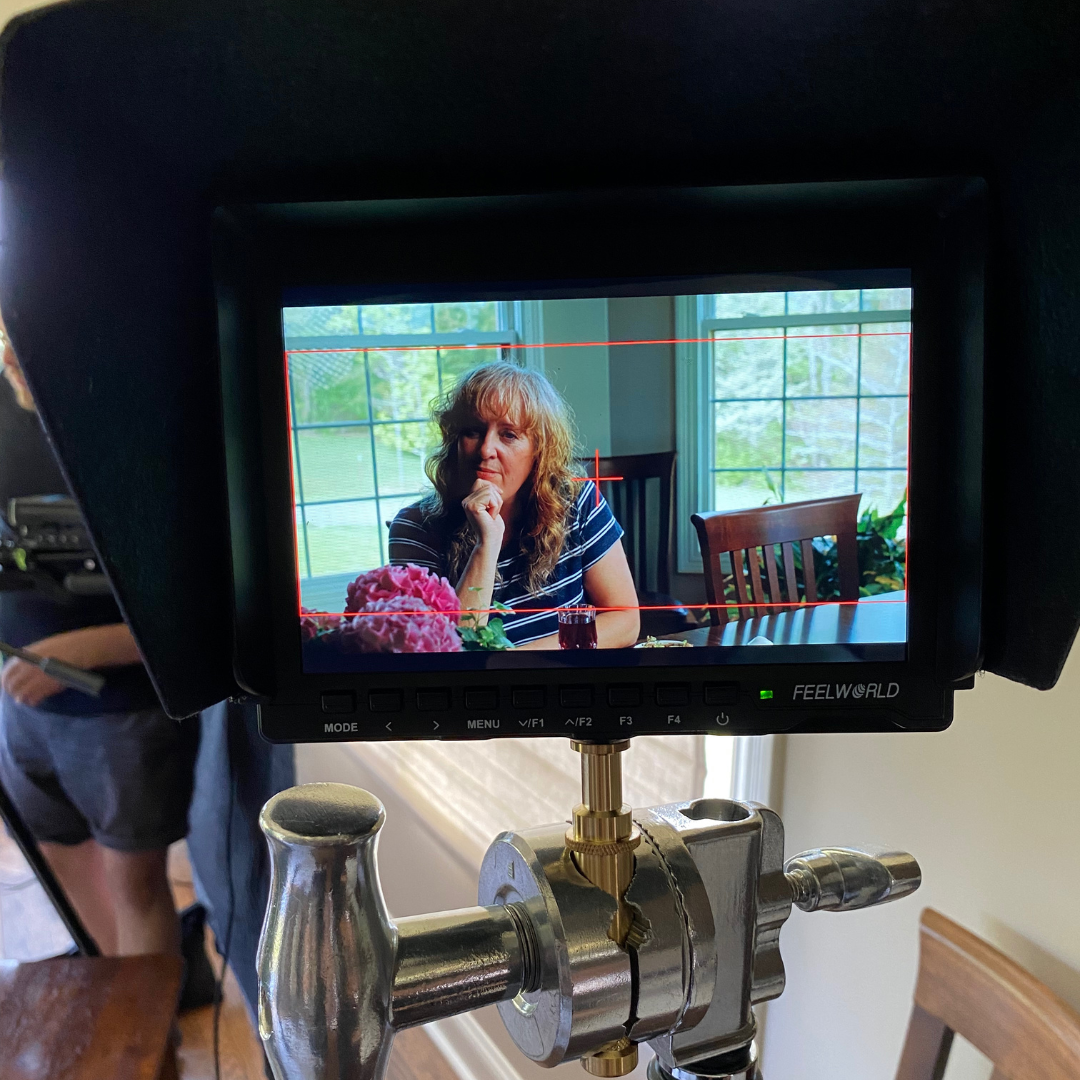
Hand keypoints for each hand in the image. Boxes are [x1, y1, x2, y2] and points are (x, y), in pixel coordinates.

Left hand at [0, 625, 138, 706]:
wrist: (86, 647)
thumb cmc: (65, 645)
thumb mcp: (43, 646)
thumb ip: (28, 657)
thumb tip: (14, 669)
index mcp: (29, 655)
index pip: (8, 671)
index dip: (4, 680)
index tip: (5, 685)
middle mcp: (33, 665)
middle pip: (14, 684)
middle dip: (12, 691)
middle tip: (14, 694)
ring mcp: (43, 675)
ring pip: (24, 693)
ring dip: (22, 697)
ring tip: (23, 699)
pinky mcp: (54, 684)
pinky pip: (38, 696)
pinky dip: (34, 700)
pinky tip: (34, 700)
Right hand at [461, 479, 505, 548]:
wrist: (490, 540)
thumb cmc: (492, 526)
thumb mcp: (491, 506)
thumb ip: (488, 495)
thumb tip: (491, 484)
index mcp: (469, 500)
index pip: (480, 482)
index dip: (492, 486)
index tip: (499, 494)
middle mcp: (466, 501)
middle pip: (486, 485)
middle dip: (496, 496)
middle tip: (494, 511)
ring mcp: (468, 504)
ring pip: (489, 491)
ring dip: (497, 503)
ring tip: (492, 515)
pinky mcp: (472, 507)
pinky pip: (490, 498)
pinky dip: (496, 507)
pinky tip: (491, 516)